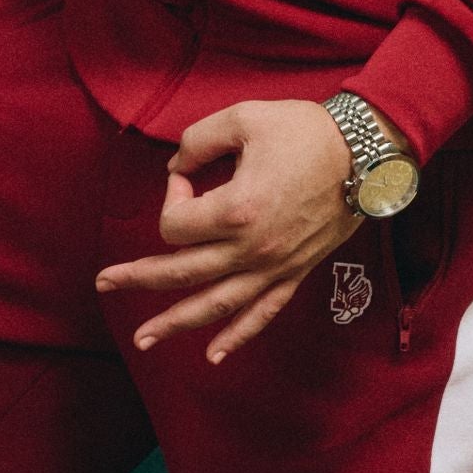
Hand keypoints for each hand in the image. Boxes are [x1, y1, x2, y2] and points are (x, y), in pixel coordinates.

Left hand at [96, 97, 386, 364]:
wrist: (368, 153)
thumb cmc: (306, 132)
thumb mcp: (243, 118)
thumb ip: (198, 141)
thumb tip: (177, 167)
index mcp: (237, 211)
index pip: (175, 223)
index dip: (171, 197)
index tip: (189, 174)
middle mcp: (253, 249)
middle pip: (181, 272)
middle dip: (138, 277)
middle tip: (104, 283)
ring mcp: (275, 266)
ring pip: (216, 305)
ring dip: (176, 322)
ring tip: (144, 339)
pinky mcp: (295, 273)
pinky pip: (262, 313)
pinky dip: (237, 336)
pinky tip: (214, 355)